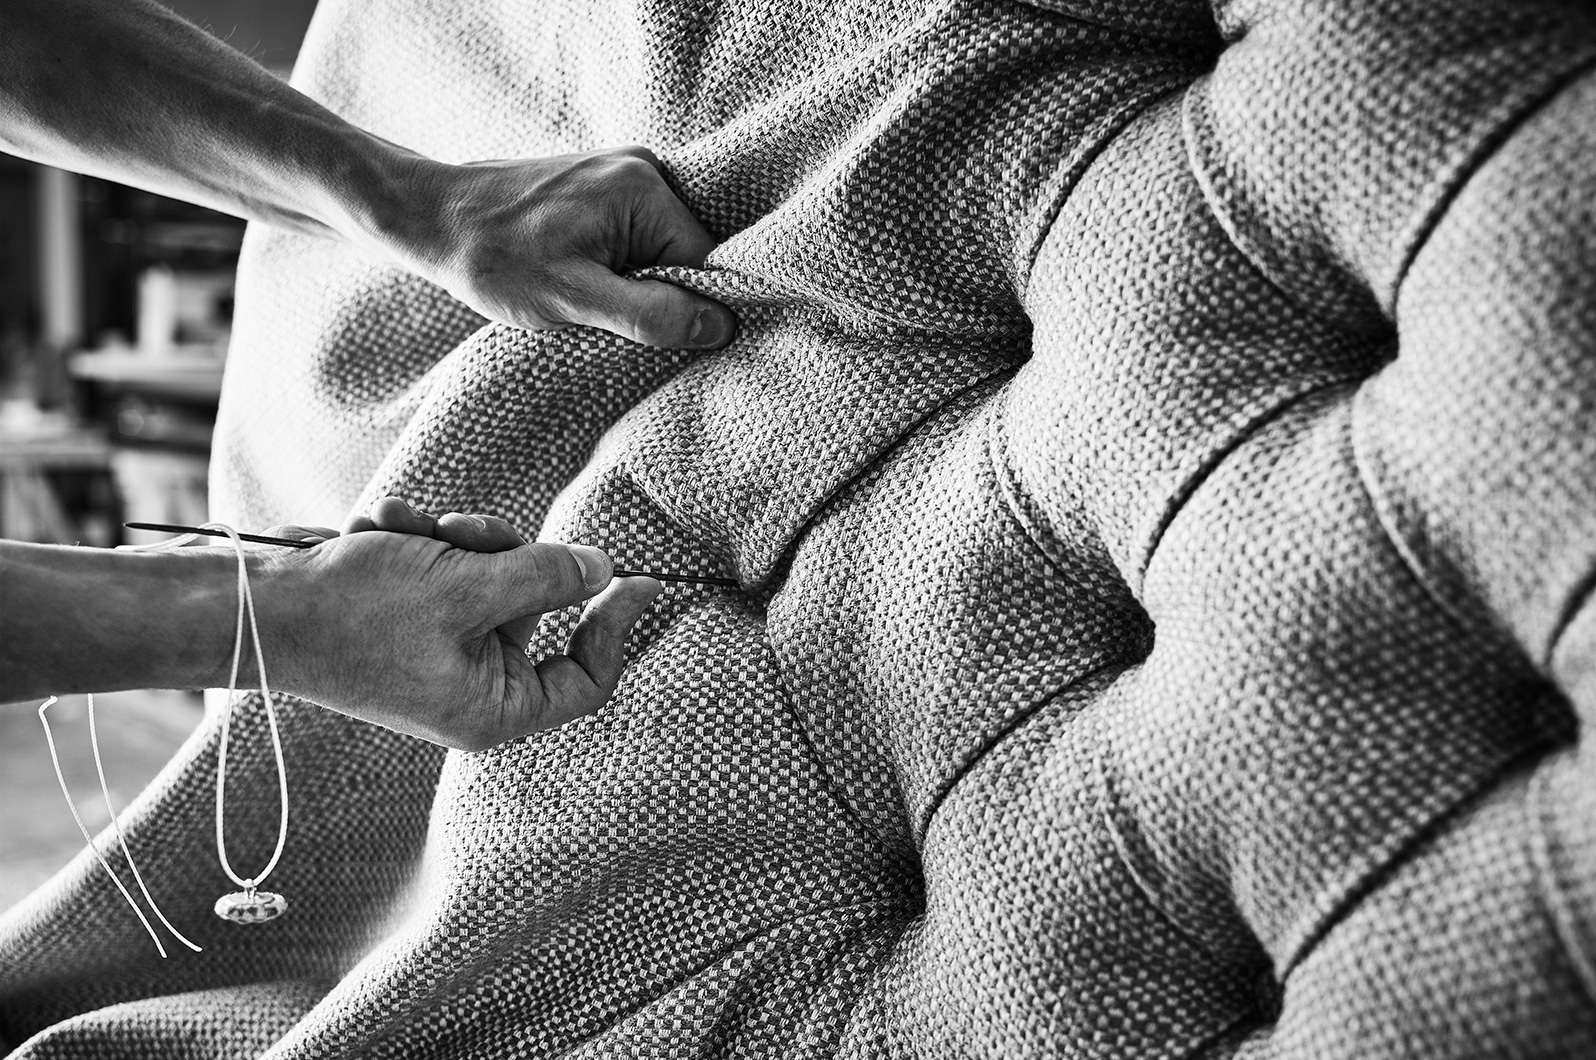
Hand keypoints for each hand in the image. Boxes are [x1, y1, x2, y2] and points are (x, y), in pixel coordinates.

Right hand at [256, 498, 660, 750]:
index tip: (640, 577)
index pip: (586, 679)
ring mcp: (439, 650)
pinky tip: (374, 530)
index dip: (616, 627)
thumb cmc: (356, 611)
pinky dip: (414, 542)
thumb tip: (603, 570)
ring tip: (399, 529)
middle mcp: (471, 687)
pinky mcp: (411, 617)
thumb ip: (543, 577)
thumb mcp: (465, 585)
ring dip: (449, 538)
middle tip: (463, 532)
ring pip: (489, 575)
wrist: (255, 606)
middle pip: (535, 607)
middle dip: (500, 554)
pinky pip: (443, 568)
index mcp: (492, 708)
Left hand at [377, 146, 737, 348]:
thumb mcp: (573, 298)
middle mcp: (643, 170)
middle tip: (607, 317)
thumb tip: (721, 327)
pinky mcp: (604, 187)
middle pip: (688, 257)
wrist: (433, 219)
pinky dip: (621, 268)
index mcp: (644, 189)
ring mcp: (623, 174)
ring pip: (662, 253)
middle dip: (658, 296)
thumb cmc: (493, 259)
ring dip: (636, 285)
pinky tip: (584, 276)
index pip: (707, 264)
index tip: (650, 335)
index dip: (687, 309)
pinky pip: (638, 239)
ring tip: (587, 293)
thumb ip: (650, 314)